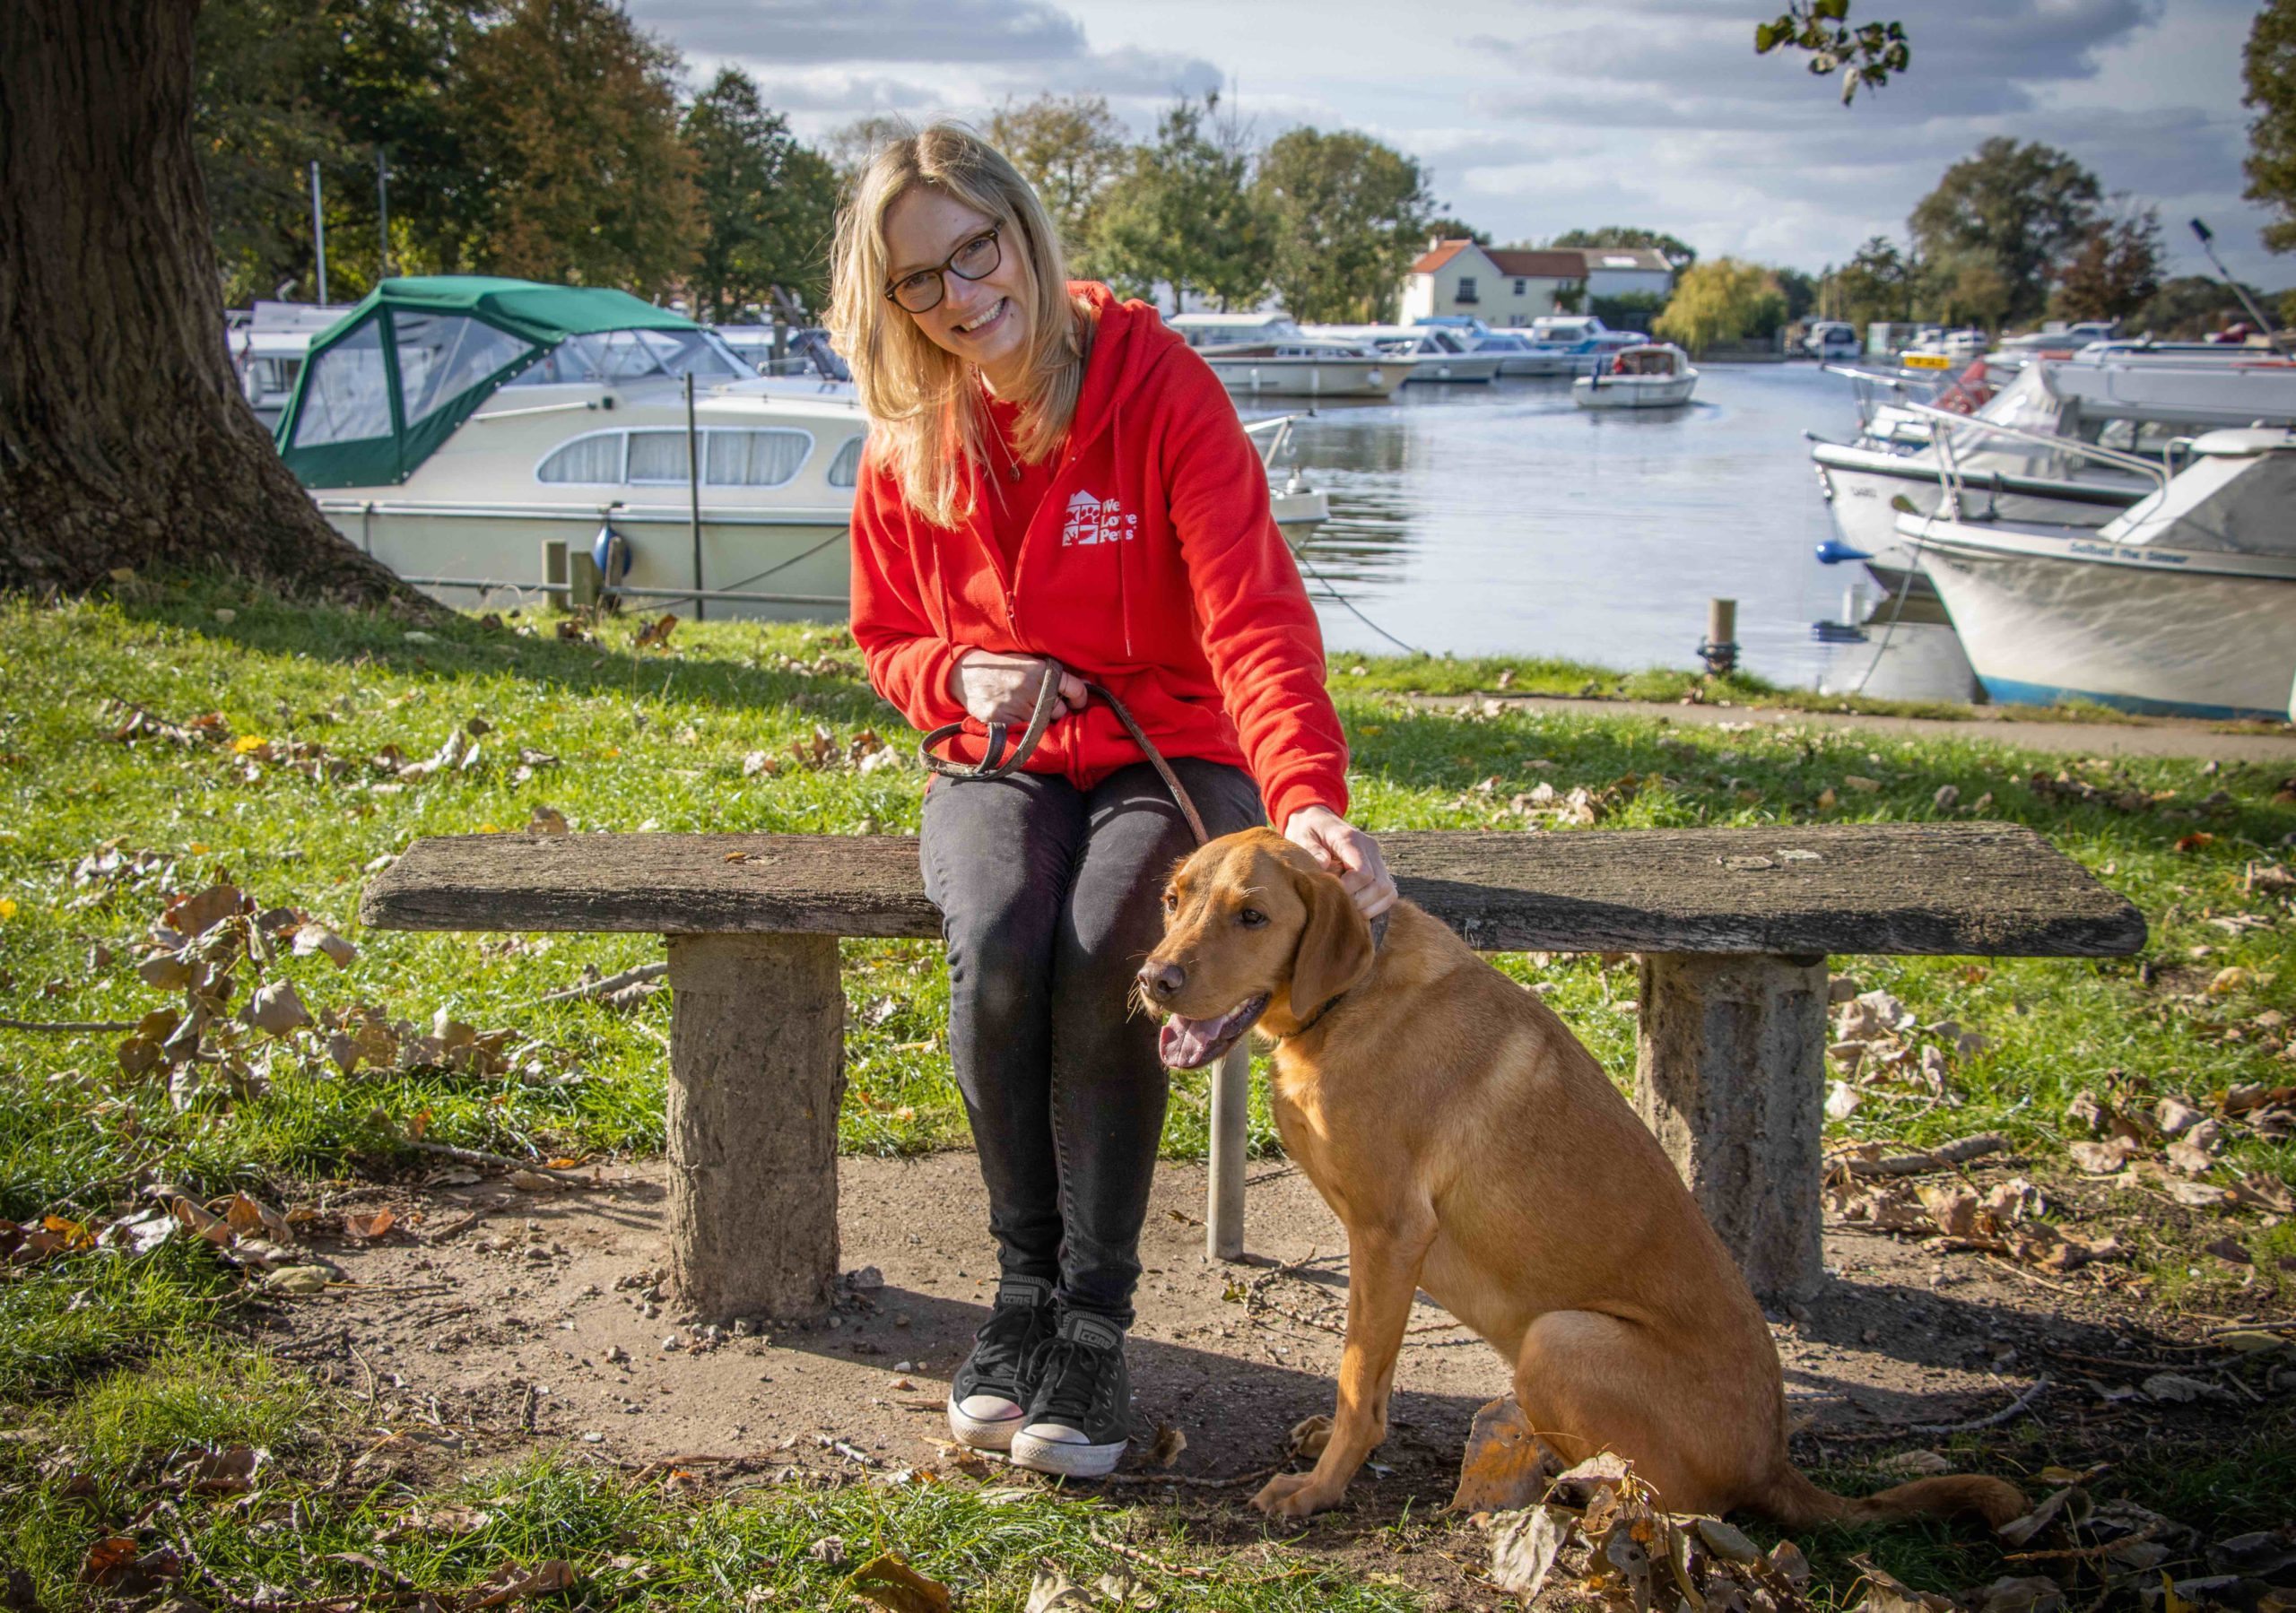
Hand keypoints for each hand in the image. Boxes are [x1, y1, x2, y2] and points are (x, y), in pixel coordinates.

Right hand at [949, 650, 1086, 727]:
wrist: (965, 673)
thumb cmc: (1002, 667)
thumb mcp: (1027, 661)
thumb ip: (1050, 673)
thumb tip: (1081, 685)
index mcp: (1039, 669)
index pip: (1073, 687)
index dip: (1080, 697)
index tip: (1077, 702)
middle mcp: (1029, 686)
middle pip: (1059, 711)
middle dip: (1055, 710)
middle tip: (1044, 706)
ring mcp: (1014, 704)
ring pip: (1042, 724)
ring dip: (1038, 721)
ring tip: (1026, 710)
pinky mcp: (1000, 719)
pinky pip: (1021, 731)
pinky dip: (1020, 727)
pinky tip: (1013, 716)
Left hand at [1283, 805, 1395, 917]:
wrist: (1317, 819)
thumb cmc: (1307, 830)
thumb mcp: (1301, 835)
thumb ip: (1311, 849)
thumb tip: (1323, 865)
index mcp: (1351, 839)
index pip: (1363, 873)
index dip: (1349, 891)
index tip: (1330, 896)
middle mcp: (1370, 849)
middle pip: (1380, 886)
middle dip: (1359, 903)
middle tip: (1336, 906)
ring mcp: (1377, 859)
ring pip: (1388, 892)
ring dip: (1368, 907)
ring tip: (1345, 908)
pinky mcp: (1379, 869)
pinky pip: (1388, 894)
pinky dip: (1374, 906)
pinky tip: (1354, 907)